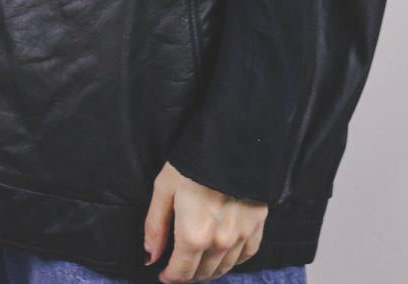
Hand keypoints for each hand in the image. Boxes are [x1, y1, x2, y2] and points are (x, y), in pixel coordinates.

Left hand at [143, 160, 268, 281]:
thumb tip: (150, 256)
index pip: (181, 272)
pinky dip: (235, 258)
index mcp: (194, 235)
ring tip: (200, 261)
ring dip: (210, 269)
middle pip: (203, 273)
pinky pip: (247, 253)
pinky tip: (226, 253)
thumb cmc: (193, 160)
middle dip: (188, 273)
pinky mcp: (257, 223)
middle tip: (180, 264)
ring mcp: (241, 234)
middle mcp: (219, 242)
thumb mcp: (164, 187)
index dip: (170, 277)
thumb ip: (156, 226)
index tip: (164, 274)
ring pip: (224, 266)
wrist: (232, 138)